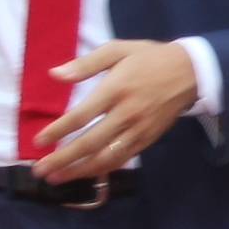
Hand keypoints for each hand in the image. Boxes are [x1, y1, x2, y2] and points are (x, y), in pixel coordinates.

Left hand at [28, 39, 199, 179]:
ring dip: (79, 170)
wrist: (190, 72)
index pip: (81, 116)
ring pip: (106, 157)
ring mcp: (138, 130)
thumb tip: (55, 74)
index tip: (38, 142)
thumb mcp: (117, 50)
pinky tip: (85, 173)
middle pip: (90, 143)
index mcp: (115, 89)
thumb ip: (86, 64)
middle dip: (63, 159)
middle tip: (41, 170)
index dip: (58, 131)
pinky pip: (121, 159)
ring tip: (57, 178)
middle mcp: (126, 114)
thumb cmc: (149, 58)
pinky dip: (102, 169)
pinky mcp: (147, 140)